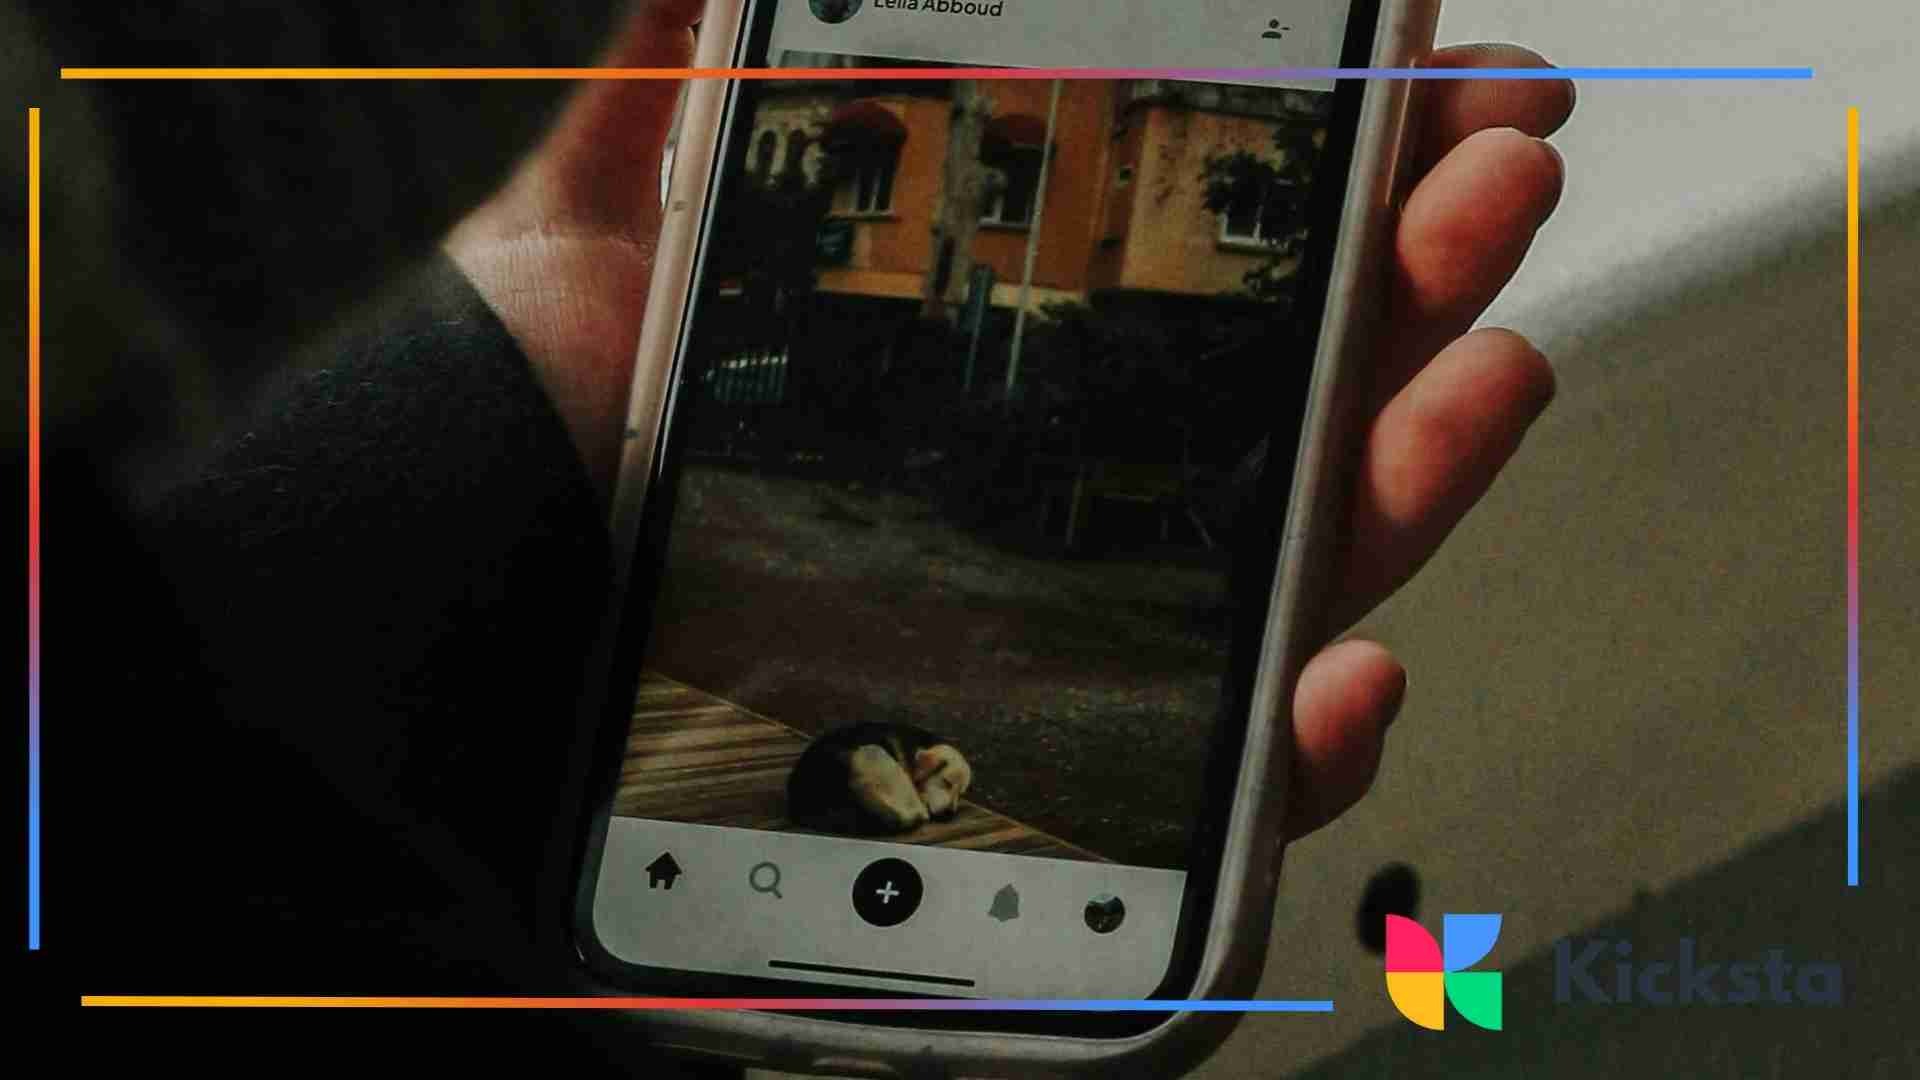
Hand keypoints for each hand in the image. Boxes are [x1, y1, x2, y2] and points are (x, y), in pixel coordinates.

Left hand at [445, 6, 1574, 842]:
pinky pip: (1218, 794)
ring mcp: (1073, 635)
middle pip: (1291, 384)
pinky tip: (1341, 668)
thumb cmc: (522, 433)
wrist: (433, 646)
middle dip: (1417, 261)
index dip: (1328, 155)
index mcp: (989, 343)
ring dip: (1419, 463)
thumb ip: (724, 62)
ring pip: (1298, 568)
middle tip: (1491, 157)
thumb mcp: (625, 208)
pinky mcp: (1061, 791)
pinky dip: (1306, 744)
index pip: (1207, 241)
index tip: (1414, 63)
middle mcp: (1053, 483)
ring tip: (1486, 353)